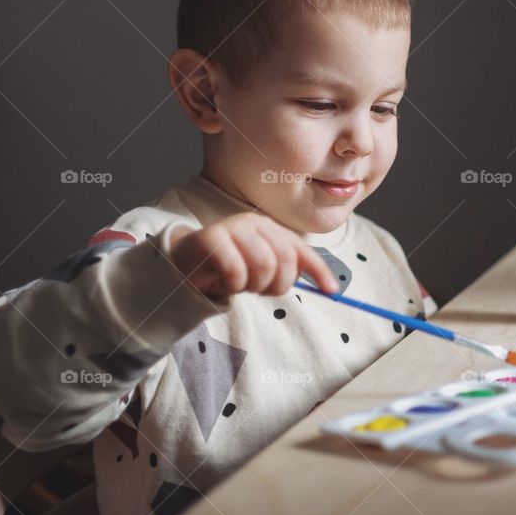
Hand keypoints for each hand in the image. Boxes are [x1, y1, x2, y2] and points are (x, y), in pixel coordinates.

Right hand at [169, 213, 338, 299]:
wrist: (183, 265)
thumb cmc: (226, 269)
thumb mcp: (261, 269)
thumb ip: (287, 270)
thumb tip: (328, 284)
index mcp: (269, 228)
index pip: (301, 249)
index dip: (319, 270)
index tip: (332, 290)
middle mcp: (253, 224)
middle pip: (284, 260)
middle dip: (277, 284)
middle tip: (260, 290)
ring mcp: (231, 228)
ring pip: (263, 266)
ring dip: (254, 286)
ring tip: (242, 285)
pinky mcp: (211, 239)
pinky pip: (236, 271)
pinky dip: (234, 285)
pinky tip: (225, 282)